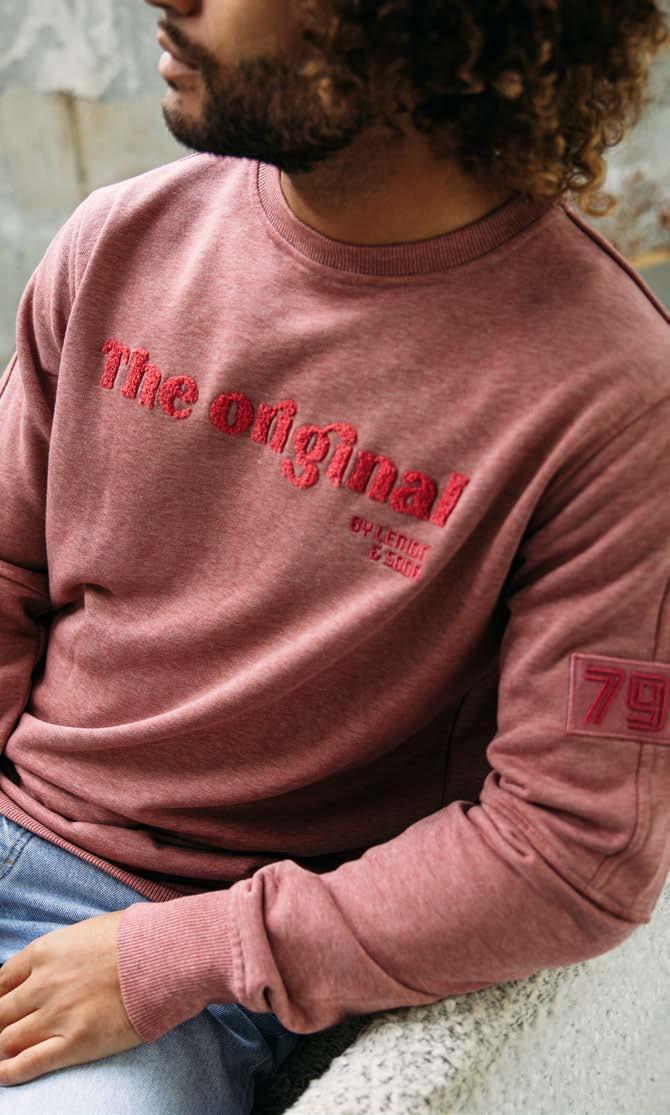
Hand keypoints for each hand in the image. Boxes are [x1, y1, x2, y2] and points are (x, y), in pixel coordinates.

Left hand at [0, 910, 144, 1084]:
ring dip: (2, 1047)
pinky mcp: (75, 1043)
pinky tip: (2, 1075)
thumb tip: (60, 960)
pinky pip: (29, 1063)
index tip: (4, 1003)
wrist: (165, 955)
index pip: (2, 980)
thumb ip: (65, 949)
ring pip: (7, 1039)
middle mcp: (43, 984)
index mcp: (46, 952)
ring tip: (4, 1053)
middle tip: (5, 1028)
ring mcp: (56, 1015)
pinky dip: (9, 1072)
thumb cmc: (136, 937)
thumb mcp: (90, 930)